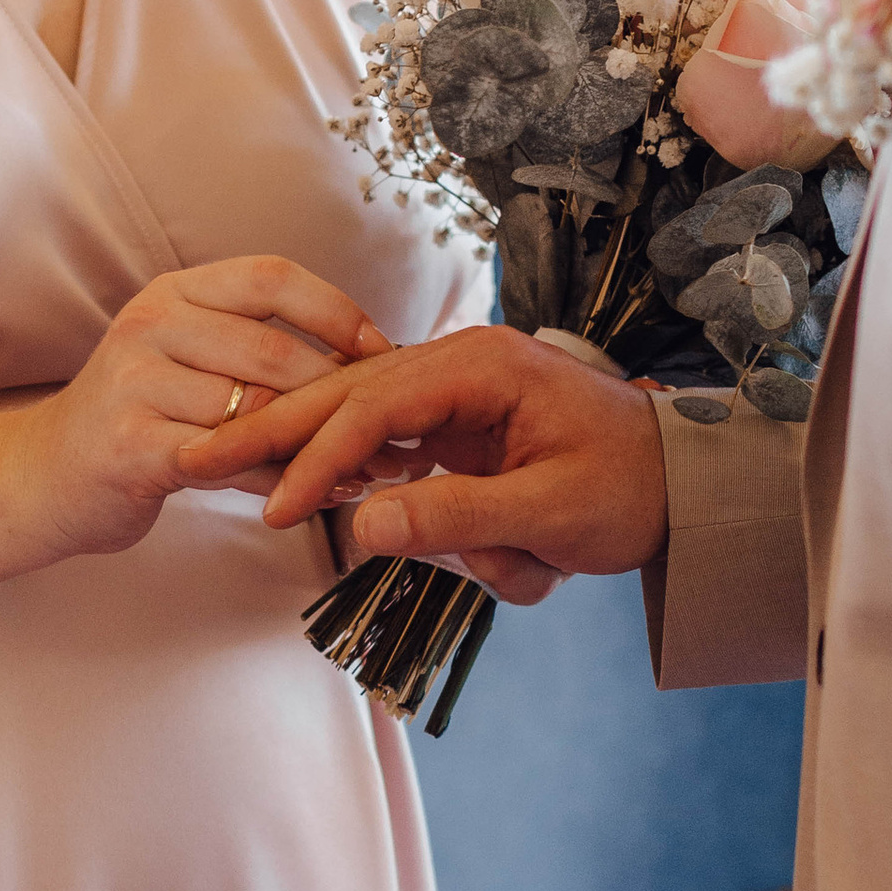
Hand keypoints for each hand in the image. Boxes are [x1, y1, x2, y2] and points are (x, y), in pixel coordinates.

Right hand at [27, 258, 390, 559]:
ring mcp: (133, 384)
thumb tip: (366, 361)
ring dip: (317, 446)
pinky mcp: (128, 447)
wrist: (42, 476)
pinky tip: (310, 497)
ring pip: (252, 411)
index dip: (336, 310)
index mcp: (175, 293)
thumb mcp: (186, 359)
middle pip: (270, 350)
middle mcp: (149, 325)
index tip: (384, 350)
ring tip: (364, 468)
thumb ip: (254, 349)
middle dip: (340, 394)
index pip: (271, 278)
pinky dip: (277, 481)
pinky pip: (226, 463)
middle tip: (391, 429)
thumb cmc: (138, 419)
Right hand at [177, 325, 668, 605]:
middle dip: (277, 432)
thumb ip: (455, 516)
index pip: (374, 404)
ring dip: (307, 452)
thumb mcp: (551, 512)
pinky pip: (390, 441)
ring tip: (235, 476)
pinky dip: (350, 467)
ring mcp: (460, 391)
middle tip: (200, 461)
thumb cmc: (635, 490)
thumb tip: (361, 525)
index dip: (318, 457)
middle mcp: (463, 364)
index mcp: (485, 366)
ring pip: (361, 416)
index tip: (276, 507)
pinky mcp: (461, 423)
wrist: (691, 484)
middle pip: (348, 394)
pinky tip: (311, 491)